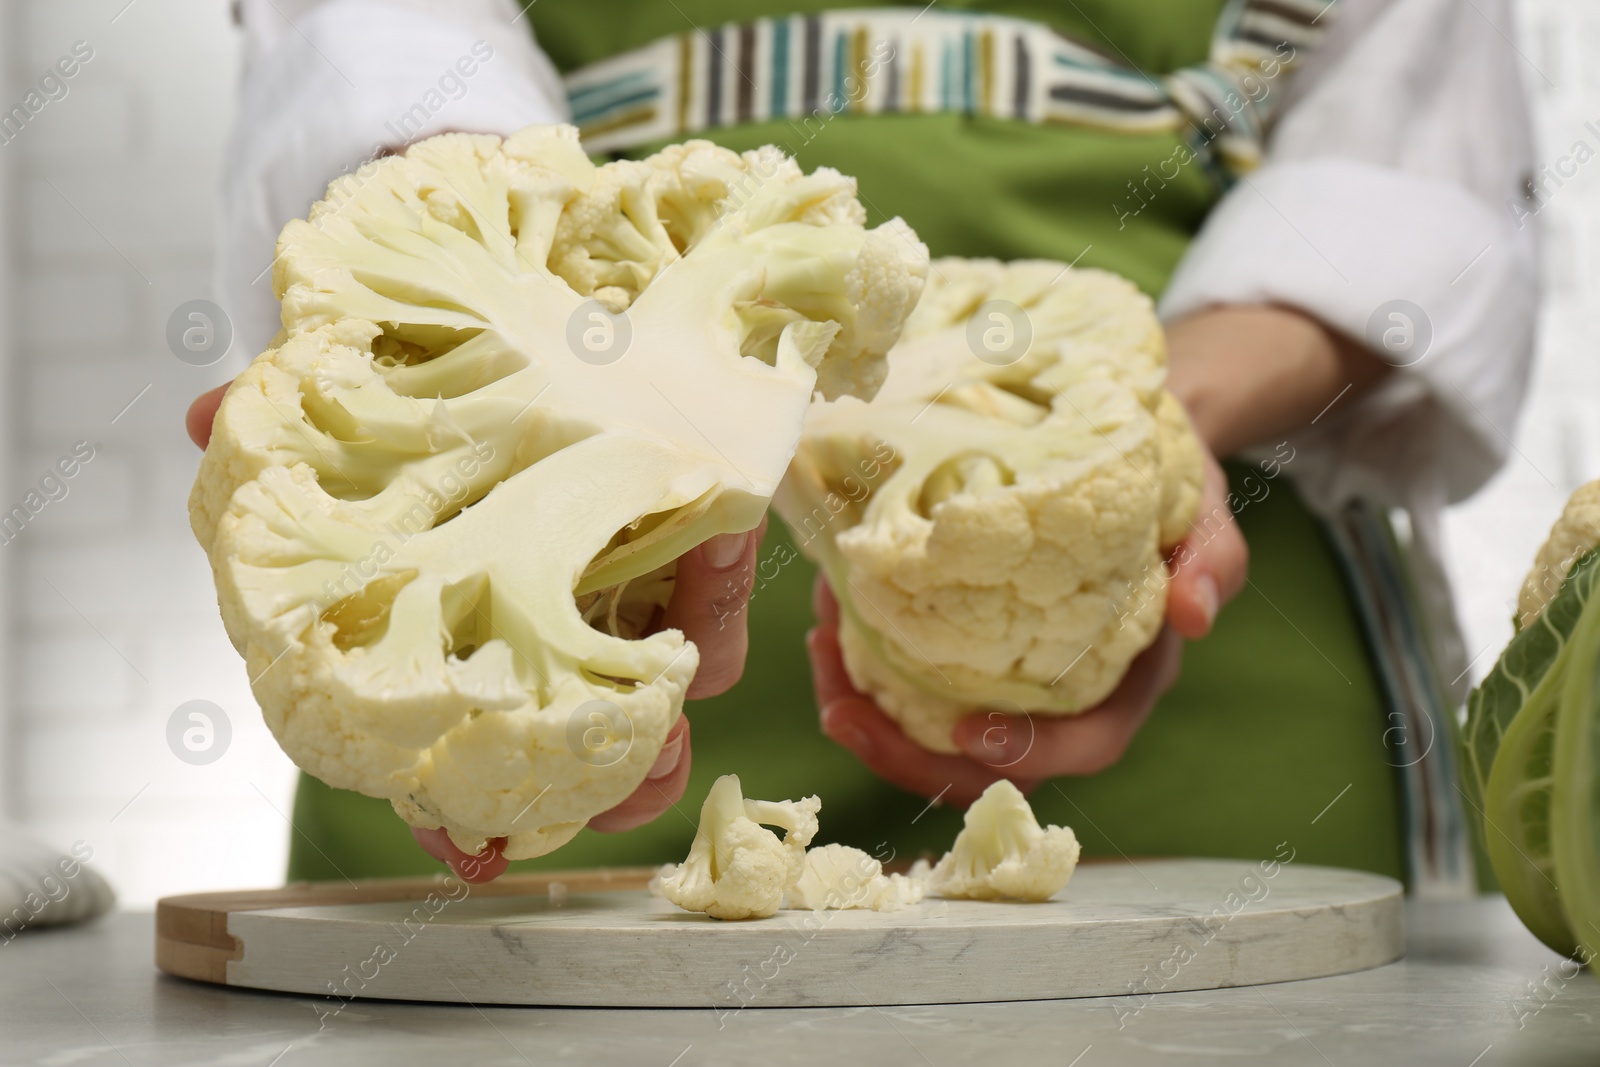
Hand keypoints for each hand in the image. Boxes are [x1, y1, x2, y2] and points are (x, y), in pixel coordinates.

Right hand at [188, 384, 766, 877]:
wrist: (605, 322)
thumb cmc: (477, 378)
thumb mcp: (377, 395)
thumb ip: (301, 415)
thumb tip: (195, 416)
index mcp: (471, 615)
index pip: (451, 733)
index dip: (451, 805)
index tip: (463, 848)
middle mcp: (546, 622)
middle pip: (560, 744)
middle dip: (571, 793)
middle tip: (579, 808)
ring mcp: (626, 602)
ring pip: (650, 703)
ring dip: (655, 730)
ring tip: (658, 737)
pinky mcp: (701, 561)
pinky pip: (716, 610)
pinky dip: (715, 592)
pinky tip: (714, 541)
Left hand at [807, 445, 1246, 806]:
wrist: (1117, 443)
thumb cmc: (1163, 485)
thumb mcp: (1201, 510)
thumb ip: (1212, 558)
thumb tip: (1196, 613)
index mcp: (1123, 678)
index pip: (1085, 744)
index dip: (1028, 755)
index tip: (967, 733)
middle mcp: (1059, 694)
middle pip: (986, 764)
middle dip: (910, 758)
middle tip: (847, 715)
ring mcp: (1002, 676)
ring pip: (931, 732)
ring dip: (870, 715)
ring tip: (822, 661)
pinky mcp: (956, 643)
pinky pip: (903, 678)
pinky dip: (859, 664)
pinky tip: (825, 622)